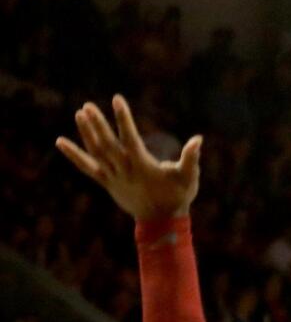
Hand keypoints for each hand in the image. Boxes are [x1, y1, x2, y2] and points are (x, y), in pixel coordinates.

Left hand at [56, 95, 201, 222]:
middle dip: (97, 124)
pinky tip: (61, 143)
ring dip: (86, 134)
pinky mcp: (107, 182)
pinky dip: (74, 155)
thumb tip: (198, 139)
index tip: (117, 100)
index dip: (124, 119)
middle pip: (107, 144)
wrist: (161, 221)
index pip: (130, 138)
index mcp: (143, 165)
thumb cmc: (177, 197)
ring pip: (96, 153)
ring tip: (79, 114)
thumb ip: (191, 158)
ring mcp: (113, 177)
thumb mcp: (189, 178)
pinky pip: (87, 167)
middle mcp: (124, 170)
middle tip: (88, 106)